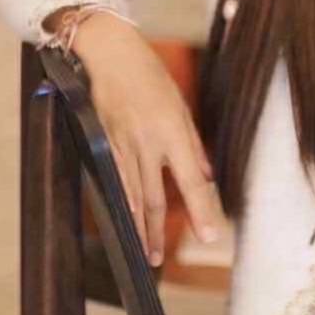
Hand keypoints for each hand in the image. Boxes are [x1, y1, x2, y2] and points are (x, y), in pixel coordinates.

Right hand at [64, 9, 225, 265]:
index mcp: (171, 132)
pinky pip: (113, 181)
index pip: (191, 181)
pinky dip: (120, 204)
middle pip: (154, 198)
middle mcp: (145, 144)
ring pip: (131, 195)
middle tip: (160, 261)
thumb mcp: (181, 106)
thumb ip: (192, 145)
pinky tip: (123, 222)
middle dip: (157, 232)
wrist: (108, 53)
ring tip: (144, 253)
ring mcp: (120, 146)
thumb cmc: (149, 75)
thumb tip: (205, 176)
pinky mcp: (102, 144)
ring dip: (137, 227)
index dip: (202, 210)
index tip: (211, 236)